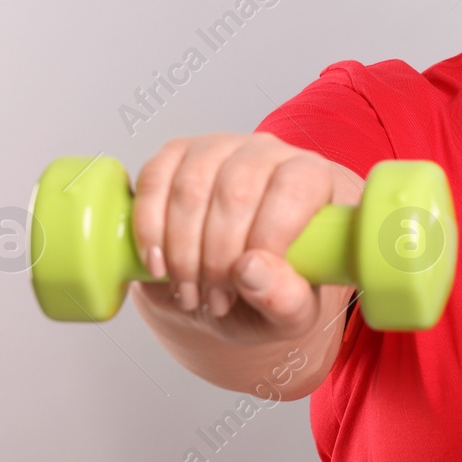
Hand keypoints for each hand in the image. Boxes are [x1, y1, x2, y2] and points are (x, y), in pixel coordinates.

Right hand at [130, 132, 361, 343]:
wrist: (225, 285)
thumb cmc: (267, 291)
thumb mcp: (292, 314)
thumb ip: (287, 299)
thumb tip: (252, 270)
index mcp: (311, 179)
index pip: (294, 189)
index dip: (268, 239)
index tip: (247, 283)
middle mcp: (268, 152)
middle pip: (236, 191)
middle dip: (217, 259)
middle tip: (216, 300)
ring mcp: (219, 147)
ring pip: (191, 187)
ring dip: (182, 252)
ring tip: (190, 292)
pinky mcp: (175, 154)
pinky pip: (153, 180)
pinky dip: (149, 230)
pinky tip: (158, 265)